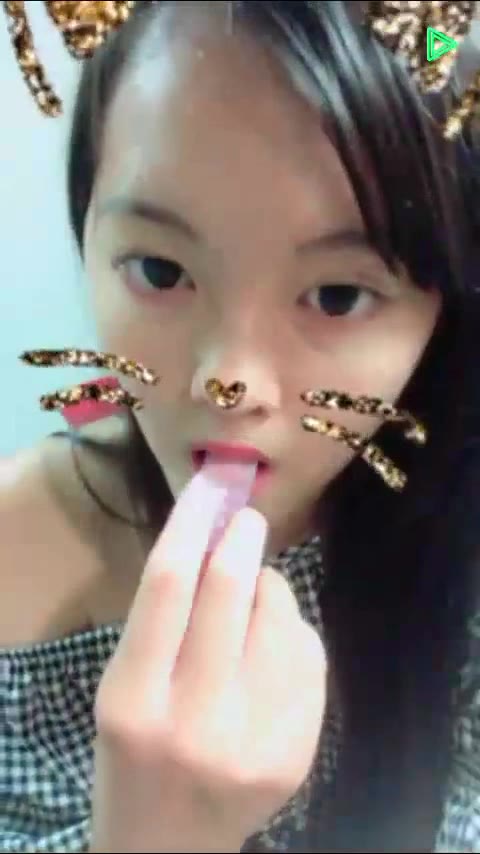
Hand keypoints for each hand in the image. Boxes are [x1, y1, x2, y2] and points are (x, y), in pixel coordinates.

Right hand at [90, 476, 326, 852]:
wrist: (172, 842)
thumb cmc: (136, 749)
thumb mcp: (124, 686)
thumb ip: (164, 619)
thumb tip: (214, 530)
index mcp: (135, 699)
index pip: (169, 584)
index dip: (193, 521)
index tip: (212, 487)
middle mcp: (197, 720)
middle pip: (231, 590)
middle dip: (243, 539)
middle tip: (247, 519)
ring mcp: (256, 738)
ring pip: (282, 616)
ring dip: (269, 589)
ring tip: (253, 602)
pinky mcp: (300, 750)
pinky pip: (308, 653)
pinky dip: (292, 632)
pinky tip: (271, 650)